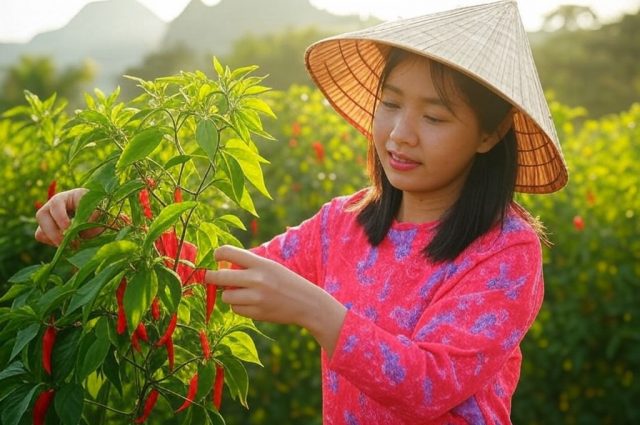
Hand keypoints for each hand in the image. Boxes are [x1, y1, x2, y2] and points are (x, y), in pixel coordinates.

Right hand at [35, 188, 100, 245]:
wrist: (92, 214)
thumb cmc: (94, 209)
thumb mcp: (97, 210)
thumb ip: (93, 218)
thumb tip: (83, 233)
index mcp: (64, 197)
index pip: (56, 204)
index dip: (60, 217)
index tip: (68, 228)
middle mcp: (51, 206)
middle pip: (41, 216)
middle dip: (53, 232)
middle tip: (68, 242)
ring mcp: (47, 218)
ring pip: (40, 230)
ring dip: (54, 240)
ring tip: (71, 245)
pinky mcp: (46, 229)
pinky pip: (42, 237)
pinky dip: (52, 243)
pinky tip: (67, 244)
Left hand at [205, 245, 346, 355]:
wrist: (307, 303)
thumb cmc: (286, 281)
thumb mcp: (270, 267)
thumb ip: (249, 265)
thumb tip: (221, 267)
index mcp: (260, 263)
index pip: (228, 252)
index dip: (218, 254)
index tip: (216, 257)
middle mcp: (257, 279)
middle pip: (219, 277)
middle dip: (211, 277)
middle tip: (210, 277)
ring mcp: (256, 298)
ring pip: (225, 296)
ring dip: (228, 294)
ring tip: (239, 292)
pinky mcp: (257, 313)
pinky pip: (235, 309)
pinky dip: (238, 306)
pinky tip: (249, 303)